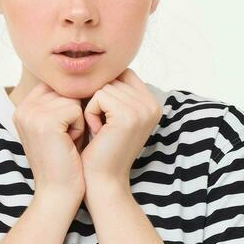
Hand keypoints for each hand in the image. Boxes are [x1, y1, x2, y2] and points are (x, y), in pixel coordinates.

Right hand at [11, 81, 87, 202]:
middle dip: (75, 114)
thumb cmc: (66, 162)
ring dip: (79, 121)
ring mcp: (32, 113)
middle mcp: (23, 107)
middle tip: (66, 140)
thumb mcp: (60, 126)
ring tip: (67, 142)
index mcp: (24, 106)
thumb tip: (86, 75)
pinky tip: (69, 145)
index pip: (58, 86)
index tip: (65, 133)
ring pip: (73, 99)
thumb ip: (62, 101)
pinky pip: (77, 110)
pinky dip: (80, 128)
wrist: (59, 193)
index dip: (71, 106)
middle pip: (66, 90)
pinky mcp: (45, 121)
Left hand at [78, 68, 162, 193]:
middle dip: (98, 100)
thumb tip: (98, 62)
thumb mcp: (112, 116)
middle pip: (113, 77)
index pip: (122, 73)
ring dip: (93, 108)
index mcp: (152, 102)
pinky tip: (97, 132)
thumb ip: (115, 91)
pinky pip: (99, 96)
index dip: (105, 90)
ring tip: (100, 131)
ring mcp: (142, 109)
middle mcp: (152, 104)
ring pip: (104, 86)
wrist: (102, 181)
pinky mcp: (128, 115)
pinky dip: (91, 113)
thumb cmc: (100, 149)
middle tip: (102, 128)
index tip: (103, 118)